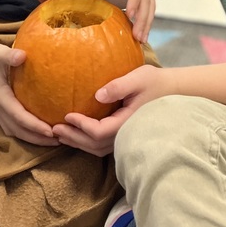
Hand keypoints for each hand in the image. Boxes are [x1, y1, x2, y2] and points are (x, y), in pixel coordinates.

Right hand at [0, 35, 59, 146]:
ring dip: (32, 138)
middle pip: (19, 130)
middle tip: (59, 140)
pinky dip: (24, 132)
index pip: (19, 116)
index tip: (51, 132)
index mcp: (0, 96)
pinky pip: (12, 125)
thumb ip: (9, 55)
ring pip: (15, 130)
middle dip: (38, 138)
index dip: (35, 126)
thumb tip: (23, 56)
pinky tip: (36, 131)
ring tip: (51, 139)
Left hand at [51, 64, 168, 155]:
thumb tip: (97, 95)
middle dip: (73, 138)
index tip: (67, 115)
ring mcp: (125, 137)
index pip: (99, 132)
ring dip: (78, 142)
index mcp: (128, 122)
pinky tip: (76, 133)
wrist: (172, 91)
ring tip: (60, 134)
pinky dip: (86, 142)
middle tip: (54, 129)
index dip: (81, 126)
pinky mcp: (124, 134)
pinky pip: (102, 144)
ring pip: (97, 148)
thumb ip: (119, 86)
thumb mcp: (138, 77)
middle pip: (95, 144)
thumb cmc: (155, 81)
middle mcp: (126, 134)